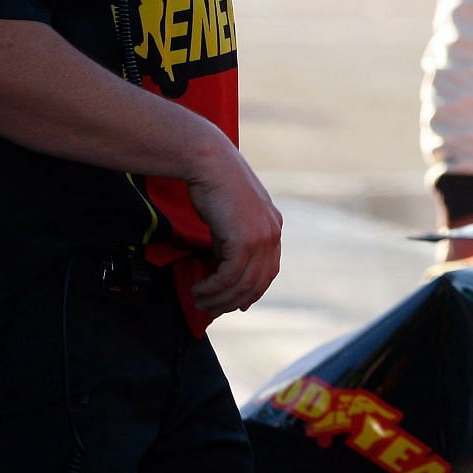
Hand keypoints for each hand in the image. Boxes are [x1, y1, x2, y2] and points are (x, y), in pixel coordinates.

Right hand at [186, 135, 282, 315]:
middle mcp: (273, 234)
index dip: (252, 292)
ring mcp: (262, 237)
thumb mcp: (231, 217)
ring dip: (218, 298)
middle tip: (210, 309)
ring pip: (243, 284)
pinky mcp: (244, 240)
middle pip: (258, 283)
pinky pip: (229, 277)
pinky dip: (213, 288)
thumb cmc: (214, 186)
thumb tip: (225, 271)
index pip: (269, 271)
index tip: (234, 304)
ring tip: (199, 300)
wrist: (209, 163)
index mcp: (273, 227)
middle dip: (233, 301)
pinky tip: (198, 289)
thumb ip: (234, 242)